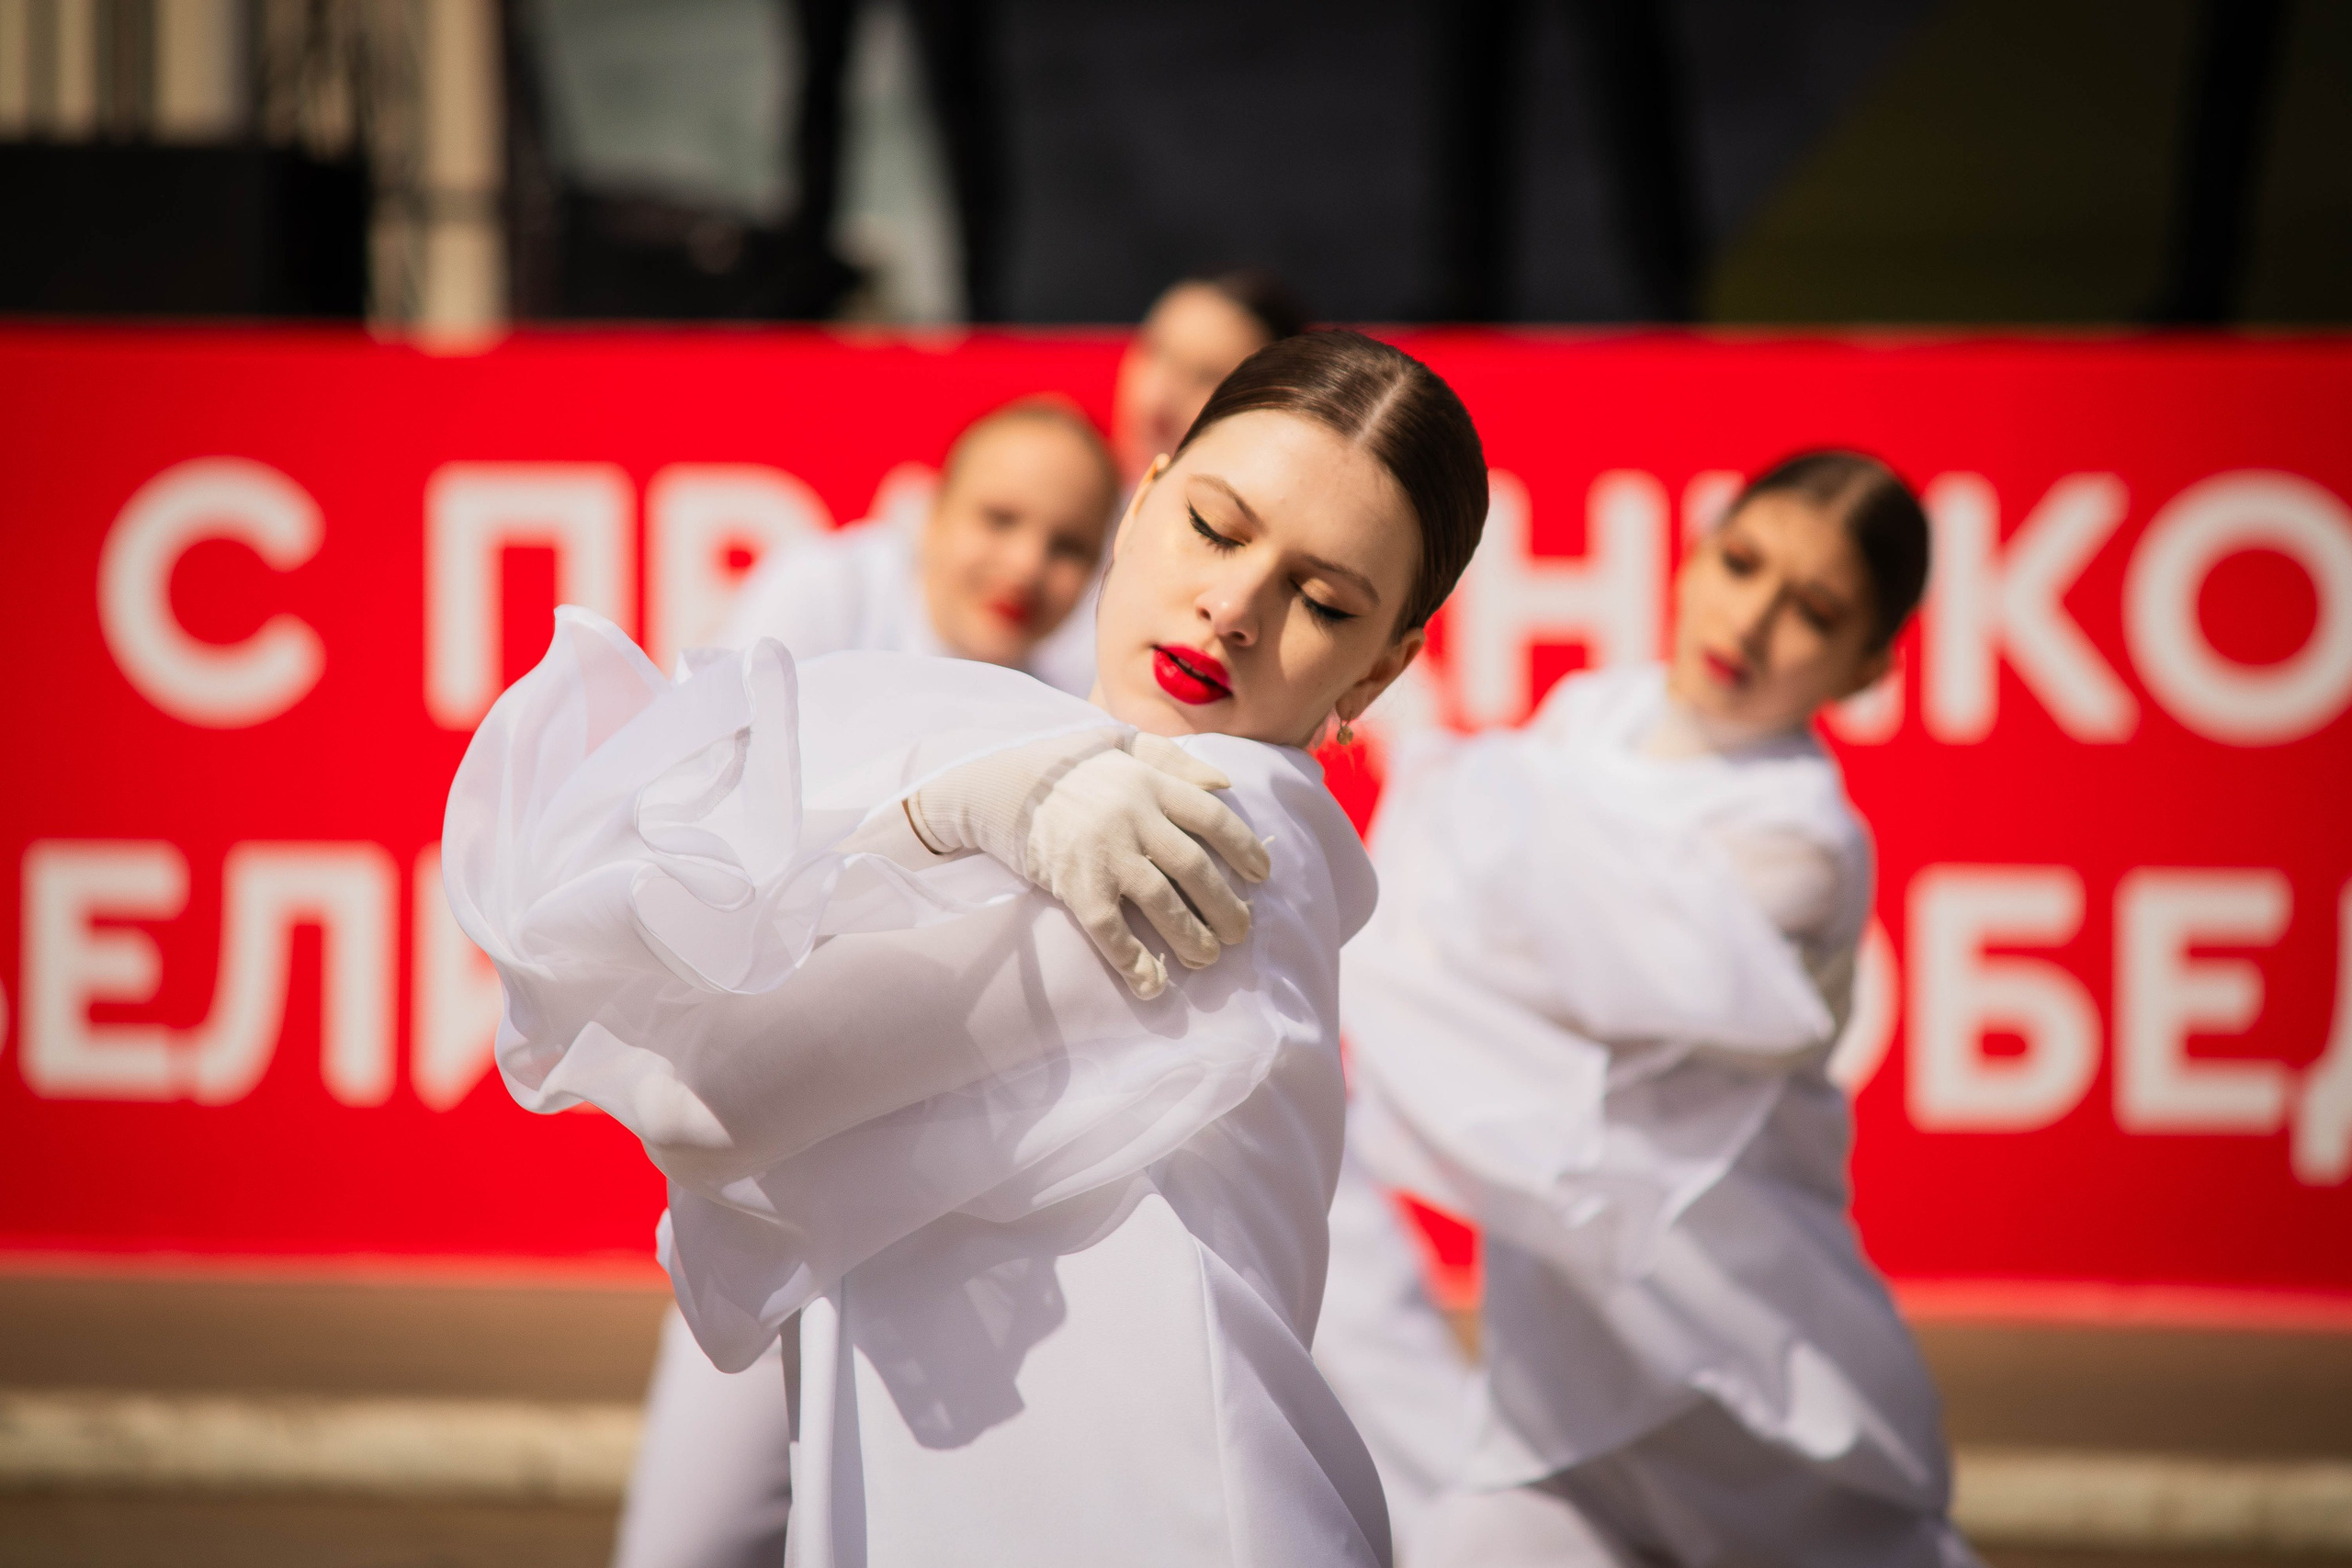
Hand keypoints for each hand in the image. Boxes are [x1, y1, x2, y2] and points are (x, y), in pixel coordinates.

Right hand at [908, 730, 1271, 997]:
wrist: (997, 787)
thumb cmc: (1063, 766)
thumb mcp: (1119, 744)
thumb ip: (1172, 760)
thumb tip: (1226, 782)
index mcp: (1149, 783)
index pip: (1212, 817)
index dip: (1244, 848)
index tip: (1263, 875)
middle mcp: (1133, 817)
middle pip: (1195, 867)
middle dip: (1226, 904)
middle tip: (1242, 931)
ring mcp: (1105, 853)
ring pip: (1163, 902)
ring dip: (1193, 937)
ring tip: (1208, 957)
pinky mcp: (1076, 886)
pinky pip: (1113, 931)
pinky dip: (1135, 961)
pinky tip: (1153, 984)